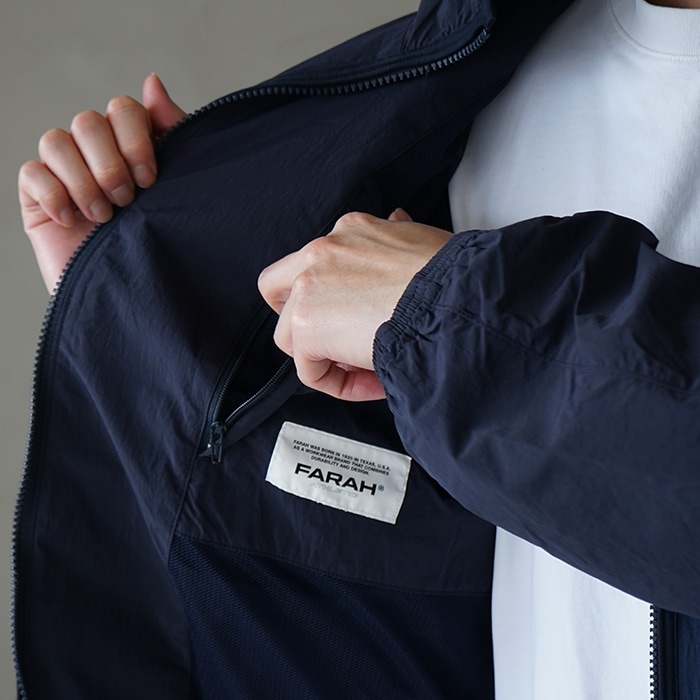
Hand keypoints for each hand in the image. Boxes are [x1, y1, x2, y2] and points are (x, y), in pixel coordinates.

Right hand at [18, 74, 186, 291]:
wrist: (136, 304)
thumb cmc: (163, 250)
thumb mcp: (180, 192)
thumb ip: (172, 136)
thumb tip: (152, 82)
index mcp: (134, 150)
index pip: (124, 109)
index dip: (135, 135)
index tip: (151, 178)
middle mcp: (99, 158)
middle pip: (89, 121)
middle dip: (110, 162)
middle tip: (127, 200)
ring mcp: (66, 178)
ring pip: (56, 140)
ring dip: (83, 179)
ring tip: (104, 217)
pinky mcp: (40, 200)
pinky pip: (31, 172)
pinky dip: (54, 193)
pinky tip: (72, 220)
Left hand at [258, 209, 450, 400]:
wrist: (454, 300)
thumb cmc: (452, 277)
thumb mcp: (421, 239)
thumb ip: (396, 233)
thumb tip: (396, 219)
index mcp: (349, 230)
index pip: (318, 264)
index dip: (333, 298)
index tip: (363, 320)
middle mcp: (321, 251)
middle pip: (278, 289)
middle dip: (299, 319)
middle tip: (331, 342)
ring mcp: (308, 286)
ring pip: (290, 336)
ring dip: (324, 357)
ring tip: (368, 368)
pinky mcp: (307, 325)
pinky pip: (308, 369)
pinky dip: (337, 383)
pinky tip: (371, 381)